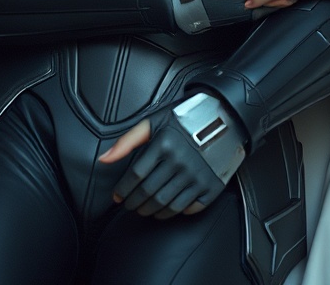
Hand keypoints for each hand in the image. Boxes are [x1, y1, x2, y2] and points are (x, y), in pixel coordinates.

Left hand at [99, 93, 245, 218]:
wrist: (225, 116)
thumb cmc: (187, 118)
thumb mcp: (156, 121)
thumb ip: (128, 140)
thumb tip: (104, 159)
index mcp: (165, 144)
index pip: (136, 176)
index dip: (123, 190)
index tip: (118, 196)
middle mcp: (181, 162)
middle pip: (149, 193)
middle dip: (134, 203)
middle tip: (130, 205)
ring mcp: (197, 175)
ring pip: (167, 204)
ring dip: (151, 211)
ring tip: (145, 209)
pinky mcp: (211, 185)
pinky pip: (189, 208)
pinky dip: (175, 212)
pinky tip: (168, 208)